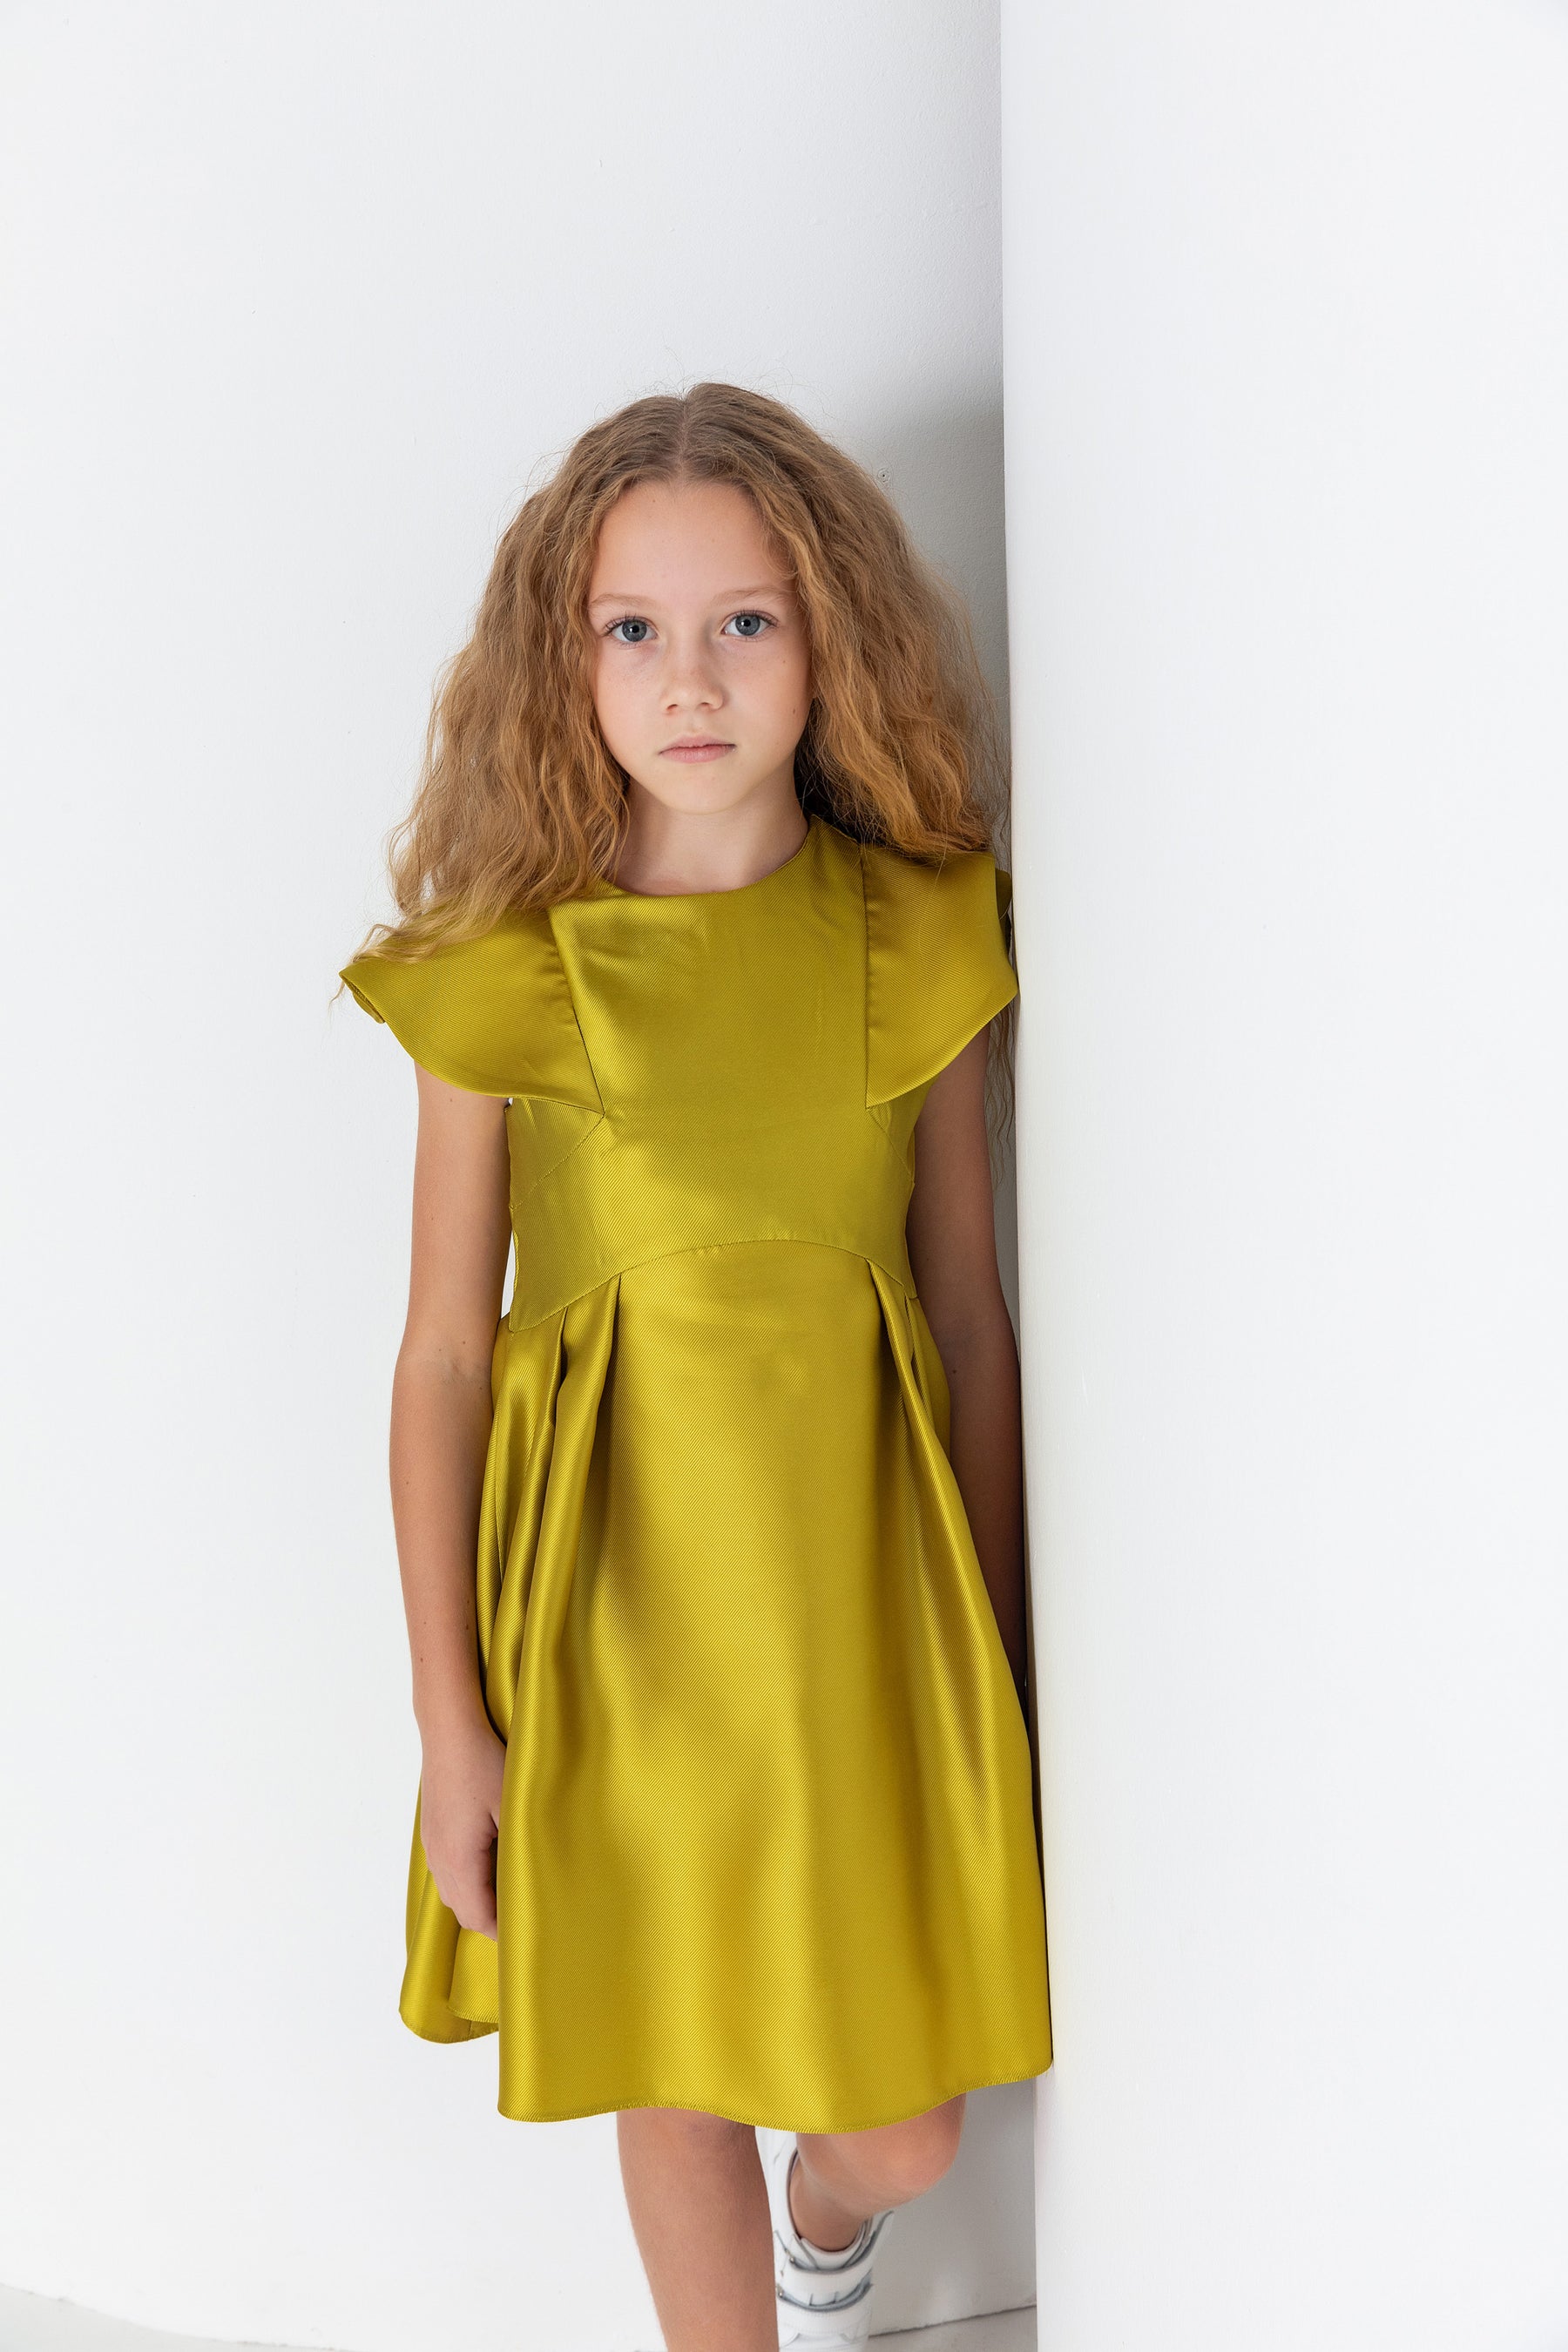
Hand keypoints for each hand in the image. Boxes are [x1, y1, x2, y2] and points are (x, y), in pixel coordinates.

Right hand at [416, 1708, 506, 1938]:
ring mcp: (432, 1844)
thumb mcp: (513, 1806)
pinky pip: (447, 1869)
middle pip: (462, 1910)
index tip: (529, 1932)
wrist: (448, 1728)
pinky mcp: (433, 1830)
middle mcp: (440, 1858)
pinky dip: (467, 1879)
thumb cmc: (483, 1763)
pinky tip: (490, 1863)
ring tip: (511, 1891)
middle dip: (491, 1919)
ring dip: (478, 1899)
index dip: (503, 1931)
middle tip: (525, 1914)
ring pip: (452, 1891)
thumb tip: (539, 1880)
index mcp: (459, 1860)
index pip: (478, 1916)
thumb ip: (522, 1848)